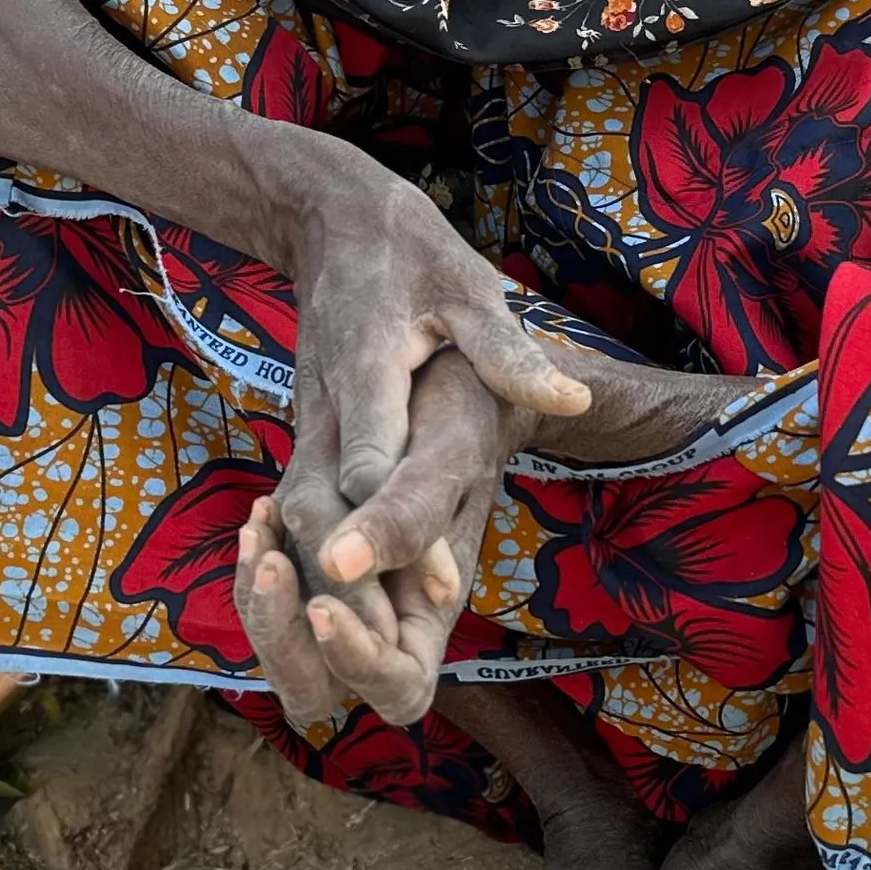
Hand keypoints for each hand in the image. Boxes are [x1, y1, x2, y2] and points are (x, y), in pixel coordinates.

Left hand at [242, 349, 518, 725]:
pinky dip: (255, 560)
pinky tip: (262, 510)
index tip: (324, 604)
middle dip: (284, 643)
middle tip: (270, 566)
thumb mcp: (444, 450)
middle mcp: (385, 616)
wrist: (450, 378)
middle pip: (322, 690)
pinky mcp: (311, 562)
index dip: (357, 662)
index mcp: (433, 611)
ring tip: (260, 524)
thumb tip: (337, 563)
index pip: (398, 688)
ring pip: (285, 647)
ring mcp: (344, 593)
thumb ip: (406, 514)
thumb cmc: (465, 412)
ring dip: (260, 602)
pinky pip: (270, 593)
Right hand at [263, 136, 584, 615]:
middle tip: (394, 645)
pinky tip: (343, 614)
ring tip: (374, 647)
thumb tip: (572, 396)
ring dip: (326, 581)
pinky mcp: (303, 435)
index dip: (395, 524)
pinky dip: (312, 558)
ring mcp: (305, 421)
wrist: (332, 222)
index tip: (432, 582)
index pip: (371, 457)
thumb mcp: (469, 287)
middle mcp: (325, 402)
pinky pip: (298, 508)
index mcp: (368, 364)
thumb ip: (509, 350)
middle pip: (320, 505)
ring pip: (298, 515)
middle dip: (355, 575)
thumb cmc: (413, 254)